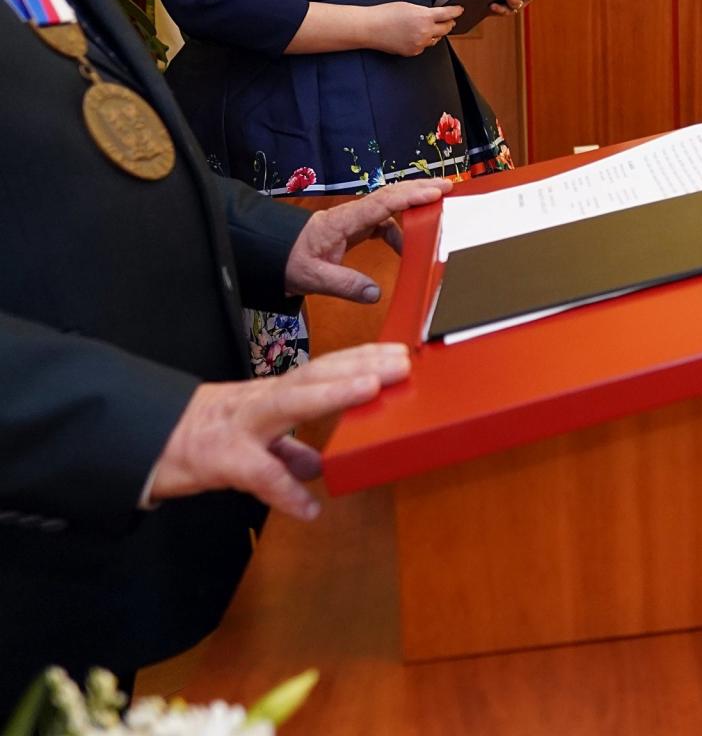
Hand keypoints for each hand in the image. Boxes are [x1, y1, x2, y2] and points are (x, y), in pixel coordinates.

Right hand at [148, 343, 410, 519]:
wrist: (142, 446)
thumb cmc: (202, 437)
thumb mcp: (252, 438)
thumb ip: (288, 450)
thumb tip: (319, 465)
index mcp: (271, 396)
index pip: (322, 369)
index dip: (360, 359)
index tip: (399, 352)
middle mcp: (259, 401)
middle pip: (313, 375)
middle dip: (359, 366)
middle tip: (401, 363)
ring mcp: (240, 427)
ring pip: (288, 402)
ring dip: (330, 394)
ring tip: (370, 390)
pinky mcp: (220, 460)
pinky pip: (258, 475)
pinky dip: (285, 492)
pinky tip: (309, 507)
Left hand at [284, 179, 451, 300]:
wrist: (269, 253)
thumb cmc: (287, 261)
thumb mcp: (313, 277)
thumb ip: (345, 284)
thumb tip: (375, 293)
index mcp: (342, 221)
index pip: (382, 203)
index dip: (410, 197)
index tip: (435, 193)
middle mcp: (351, 215)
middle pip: (391, 194)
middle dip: (420, 189)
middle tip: (447, 187)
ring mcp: (353, 220)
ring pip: (389, 206)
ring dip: (412, 207)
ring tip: (435, 217)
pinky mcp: (354, 228)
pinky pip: (384, 221)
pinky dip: (400, 229)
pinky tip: (406, 246)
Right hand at [363, 1, 462, 54]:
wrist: (370, 28)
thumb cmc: (385, 14)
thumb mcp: (408, 6)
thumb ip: (424, 12)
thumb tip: (433, 16)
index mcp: (424, 17)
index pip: (448, 14)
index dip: (456, 11)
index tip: (460, 10)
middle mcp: (425, 31)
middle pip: (446, 29)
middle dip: (448, 23)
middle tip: (447, 20)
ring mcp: (420, 43)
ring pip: (436, 39)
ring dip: (435, 33)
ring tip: (424, 27)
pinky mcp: (413, 52)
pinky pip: (424, 46)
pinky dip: (423, 41)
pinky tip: (413, 35)